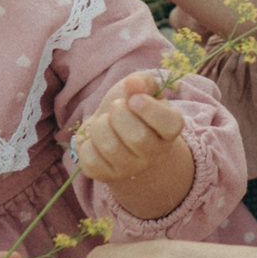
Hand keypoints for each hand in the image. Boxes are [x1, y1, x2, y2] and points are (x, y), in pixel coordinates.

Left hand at [72, 72, 194, 221]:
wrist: (113, 133)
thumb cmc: (130, 108)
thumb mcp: (140, 89)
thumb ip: (141, 82)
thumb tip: (134, 82)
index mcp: (168, 131)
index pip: (170, 125)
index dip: (150, 109)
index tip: (134, 99)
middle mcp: (154, 154)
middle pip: (138, 138)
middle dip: (119, 114)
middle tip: (116, 107)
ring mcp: (130, 168)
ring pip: (111, 148)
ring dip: (100, 126)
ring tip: (104, 122)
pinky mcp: (105, 175)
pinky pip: (91, 160)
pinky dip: (86, 143)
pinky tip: (94, 139)